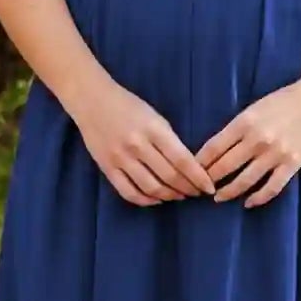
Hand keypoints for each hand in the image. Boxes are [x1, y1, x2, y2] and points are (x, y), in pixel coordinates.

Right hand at [71, 78, 216, 206]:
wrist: (91, 100)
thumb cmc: (128, 105)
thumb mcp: (155, 116)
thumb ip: (169, 140)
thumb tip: (187, 166)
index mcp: (154, 129)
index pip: (182, 160)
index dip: (198, 177)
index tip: (209, 187)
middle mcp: (138, 145)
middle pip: (169, 177)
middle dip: (188, 188)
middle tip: (197, 193)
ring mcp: (120, 159)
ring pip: (151, 188)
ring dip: (169, 196)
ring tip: (179, 196)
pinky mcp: (107, 168)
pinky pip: (128, 192)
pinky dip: (145, 201)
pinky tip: (156, 200)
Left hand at [196, 77, 300, 207]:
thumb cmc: (283, 101)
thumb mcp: (253, 108)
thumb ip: (237, 128)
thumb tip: (216, 150)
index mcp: (244, 122)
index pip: (214, 147)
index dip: (199, 163)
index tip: (190, 172)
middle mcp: (257, 139)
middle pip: (225, 166)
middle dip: (209, 180)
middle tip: (199, 189)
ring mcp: (275, 154)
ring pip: (245, 180)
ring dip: (228, 192)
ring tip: (218, 198)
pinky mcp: (292, 164)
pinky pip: (271, 187)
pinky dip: (258, 198)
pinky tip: (248, 203)